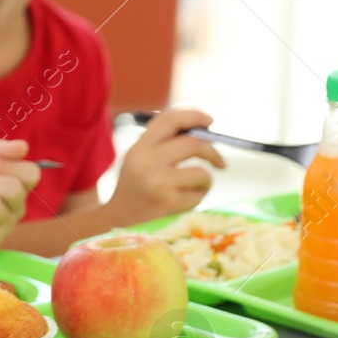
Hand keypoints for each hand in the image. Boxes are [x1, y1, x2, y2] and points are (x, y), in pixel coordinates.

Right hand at [108, 107, 223, 224]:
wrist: (118, 222)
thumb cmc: (136, 188)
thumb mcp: (139, 159)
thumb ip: (162, 143)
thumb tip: (202, 129)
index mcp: (139, 148)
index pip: (169, 120)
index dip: (193, 116)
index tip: (209, 121)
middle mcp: (147, 161)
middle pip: (193, 144)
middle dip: (213, 153)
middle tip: (219, 162)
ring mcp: (158, 182)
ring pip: (201, 172)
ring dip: (205, 181)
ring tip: (194, 189)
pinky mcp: (169, 202)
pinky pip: (199, 194)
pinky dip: (197, 197)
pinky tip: (183, 203)